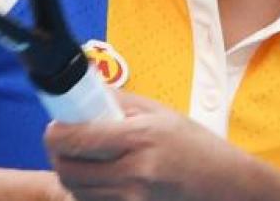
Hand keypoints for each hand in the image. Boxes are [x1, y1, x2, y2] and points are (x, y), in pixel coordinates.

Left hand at [43, 91, 257, 200]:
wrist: (224, 184)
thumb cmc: (195, 145)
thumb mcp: (160, 113)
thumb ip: (120, 102)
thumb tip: (86, 90)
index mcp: (140, 138)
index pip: (78, 139)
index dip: (56, 133)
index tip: (55, 126)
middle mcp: (135, 172)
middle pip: (68, 170)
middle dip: (57, 154)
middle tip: (62, 141)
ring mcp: (134, 199)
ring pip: (77, 190)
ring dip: (70, 174)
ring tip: (82, 158)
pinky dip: (87, 191)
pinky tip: (99, 177)